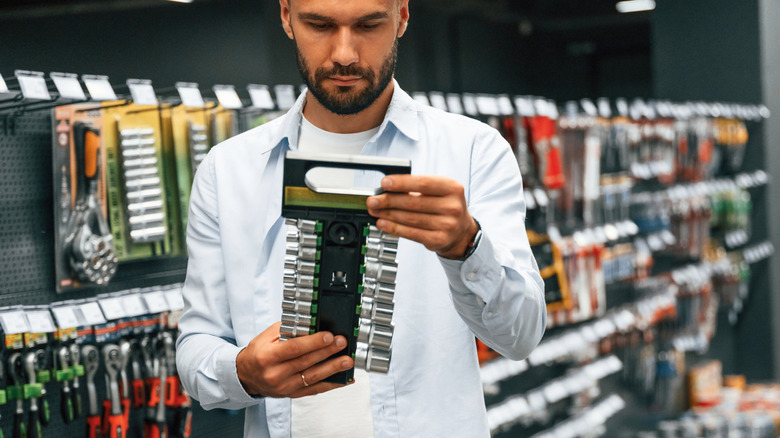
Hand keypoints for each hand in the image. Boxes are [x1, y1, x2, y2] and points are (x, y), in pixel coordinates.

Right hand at [236, 322, 353, 397]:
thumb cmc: (259, 352)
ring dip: (333, 369)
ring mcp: (285, 387)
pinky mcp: (292, 394)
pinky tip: (345, 379)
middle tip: (342, 343)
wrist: (246, 376)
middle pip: (306, 362)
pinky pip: (315, 390)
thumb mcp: (267, 337)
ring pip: (313, 377)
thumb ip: (289, 330)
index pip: (293, 349)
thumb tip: (313, 325)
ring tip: (347, 361)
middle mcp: (276, 374)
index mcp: (268, 357)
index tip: (329, 336)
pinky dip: (331, 384)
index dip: (313, 343)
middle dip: (327, 352)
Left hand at [367, 175, 478, 259]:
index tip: (384, 183)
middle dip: (388, 201)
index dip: (401, 183)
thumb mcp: (440, 191)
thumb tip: (386, 189)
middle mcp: (452, 206)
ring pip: (409, 218)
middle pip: (413, 202)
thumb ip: (417, 188)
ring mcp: (447, 225)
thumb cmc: (445, 207)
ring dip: (388, 214)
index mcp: (452, 188)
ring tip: (375, 211)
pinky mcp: (439, 240)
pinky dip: (394, 228)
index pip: (422, 183)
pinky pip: (411, 233)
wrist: (462, 231)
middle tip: (372, 200)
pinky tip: (383, 223)